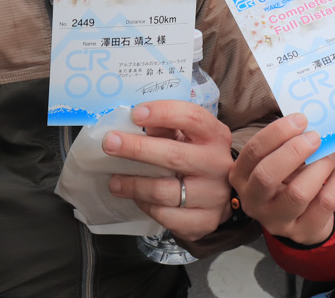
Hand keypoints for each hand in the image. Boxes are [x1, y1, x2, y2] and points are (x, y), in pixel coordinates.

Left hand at [103, 100, 234, 240]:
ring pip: (165, 191)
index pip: (191, 118)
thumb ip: (167, 127)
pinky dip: (147, 206)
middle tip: (109, 143)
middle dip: (137, 149)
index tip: (135, 113)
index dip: (162, 113)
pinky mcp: (205, 221)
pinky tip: (138, 199)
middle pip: (173, 155)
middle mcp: (218, 164)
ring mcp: (213, 196)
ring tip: (114, 182)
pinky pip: (167, 216)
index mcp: (215, 135)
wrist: (224, 194)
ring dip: (134, 185)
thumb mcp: (189, 137)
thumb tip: (136, 121)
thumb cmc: (198, 157)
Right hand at [229, 114, 334, 245]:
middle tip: (315, 137)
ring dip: (320, 167)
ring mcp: (276, 221)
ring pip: (298, 193)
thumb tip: (309, 125)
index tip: (300, 120)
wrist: (297, 219)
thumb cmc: (284, 179)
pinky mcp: (302, 232)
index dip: (276, 133)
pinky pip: (324, 204)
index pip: (253, 152)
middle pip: (267, 175)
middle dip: (294, 151)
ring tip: (331, 153)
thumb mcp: (275, 161)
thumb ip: (285, 144)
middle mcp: (253, 201)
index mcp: (241, 177)